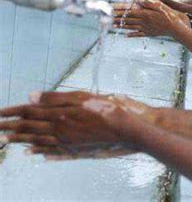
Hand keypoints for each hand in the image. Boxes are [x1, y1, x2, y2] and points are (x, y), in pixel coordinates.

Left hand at [0, 91, 153, 152]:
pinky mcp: (74, 148)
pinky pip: (52, 150)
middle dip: (9, 128)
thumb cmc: (104, 109)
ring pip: (37, 140)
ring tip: (5, 141)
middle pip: (29, 128)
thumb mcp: (80, 97)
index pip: (29, 112)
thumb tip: (30, 96)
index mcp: (58, 114)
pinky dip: (39, 151)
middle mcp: (58, 129)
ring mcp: (66, 141)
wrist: (123, 129)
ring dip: (19, 140)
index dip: (12, 112)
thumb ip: (55, 97)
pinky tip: (31, 152)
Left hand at [113, 0, 187, 36]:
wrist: (175, 27)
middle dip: (116, 18)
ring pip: (130, 27)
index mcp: (144, 13)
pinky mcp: (148, 34)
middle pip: (127, 19)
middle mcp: (143, 21)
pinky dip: (131, 35)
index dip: (118, 9)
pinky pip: (138, 34)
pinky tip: (125, 35)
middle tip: (107, 17)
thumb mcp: (157, 4)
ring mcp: (145, 28)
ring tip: (112, 25)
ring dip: (121, 26)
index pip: (128, 10)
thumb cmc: (167, 13)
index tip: (110, 8)